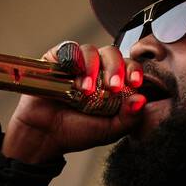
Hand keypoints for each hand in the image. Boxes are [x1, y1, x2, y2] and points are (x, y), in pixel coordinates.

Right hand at [3, 41, 146, 162]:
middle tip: (112, 86)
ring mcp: (75, 64)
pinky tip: (73, 76)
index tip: (135, 83)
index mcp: (111, 83)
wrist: (44, 137)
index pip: (128, 67)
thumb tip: (142, 99)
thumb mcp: (108, 131)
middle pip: (111, 53)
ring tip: (87, 91)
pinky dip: (73, 59)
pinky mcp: (55, 60)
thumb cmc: (76, 133)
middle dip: (116, 67)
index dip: (134, 71)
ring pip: (90, 50)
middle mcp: (95, 69)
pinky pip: (67, 49)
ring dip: (92, 68)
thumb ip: (129, 118)